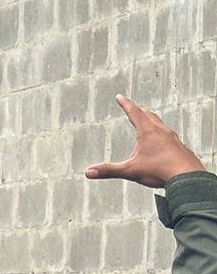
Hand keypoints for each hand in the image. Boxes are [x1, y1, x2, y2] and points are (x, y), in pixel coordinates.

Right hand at [87, 95, 205, 186]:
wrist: (187, 176)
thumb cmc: (159, 171)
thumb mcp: (130, 171)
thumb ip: (109, 170)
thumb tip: (88, 172)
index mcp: (148, 132)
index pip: (134, 113)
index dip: (125, 104)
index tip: (120, 97)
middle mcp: (161, 131)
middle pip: (149, 115)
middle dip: (139, 110)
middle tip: (133, 106)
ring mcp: (172, 138)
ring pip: (160, 124)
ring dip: (151, 119)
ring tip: (147, 120)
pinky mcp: (179, 146)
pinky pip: (168, 135)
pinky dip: (161, 132)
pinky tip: (162, 140)